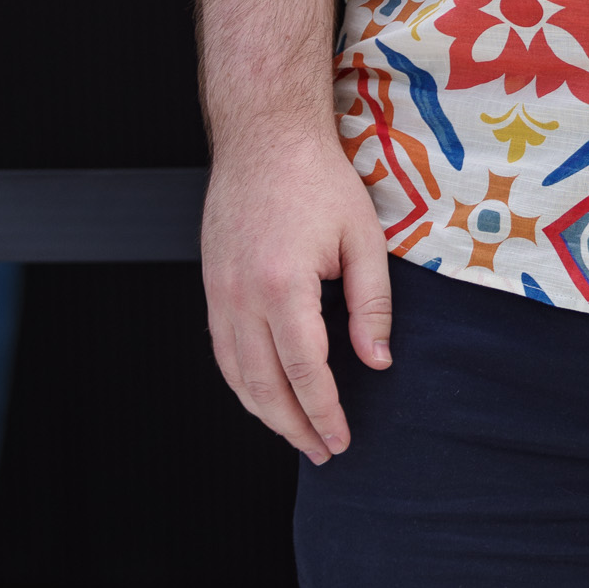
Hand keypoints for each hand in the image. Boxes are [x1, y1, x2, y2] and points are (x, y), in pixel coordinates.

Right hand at [202, 130, 392, 462]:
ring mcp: (219, 293)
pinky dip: (242, 383)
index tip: (341, 439)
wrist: (265, 137)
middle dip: (295, 427)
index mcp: (283, 286)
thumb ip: (372, 303)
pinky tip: (264, 394)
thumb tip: (377, 362)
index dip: (324, 412)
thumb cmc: (318, 179)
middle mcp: (242, 296)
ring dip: (265, 414)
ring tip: (297, 434)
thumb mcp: (363, 236)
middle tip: (323, 451)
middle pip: (264, 386)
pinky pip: (222, 351)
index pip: (304, 372)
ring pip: (236, 376)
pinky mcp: (211, 286)